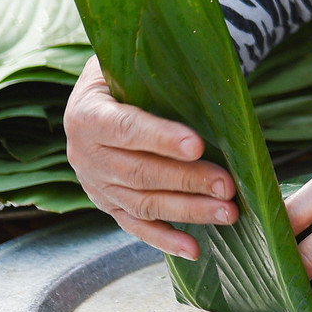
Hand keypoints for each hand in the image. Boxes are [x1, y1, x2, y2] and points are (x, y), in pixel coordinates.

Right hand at [63, 56, 237, 258]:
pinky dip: (166, 239)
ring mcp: (95, 184)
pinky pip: (136, 226)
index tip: (198, 145)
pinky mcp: (108, 205)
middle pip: (140, 172)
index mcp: (86, 114)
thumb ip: (157, 71)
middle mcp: (83, 153)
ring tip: (227, 212)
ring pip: (143, 203)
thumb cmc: (128, 73)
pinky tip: (194, 249)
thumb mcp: (131, 63)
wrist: (103, 94)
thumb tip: (207, 78)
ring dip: (188, 210)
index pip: (126, 128)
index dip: (161, 138)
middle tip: (228, 185)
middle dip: (187, 180)